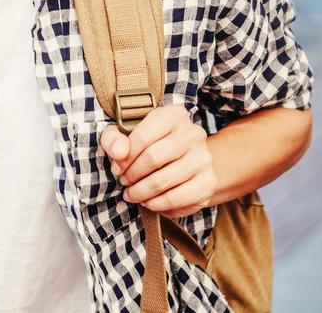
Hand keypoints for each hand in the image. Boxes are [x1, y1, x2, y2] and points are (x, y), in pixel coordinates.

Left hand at [99, 106, 216, 218]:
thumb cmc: (152, 145)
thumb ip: (114, 139)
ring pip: (163, 181)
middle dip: (132, 175)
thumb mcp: (128, 134)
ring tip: (132, 194)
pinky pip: (176, 199)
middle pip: (153, 158)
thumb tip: (118, 152)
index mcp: (174, 115)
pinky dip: (156, 204)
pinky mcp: (207, 182)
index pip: (143, 135)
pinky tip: (148, 202)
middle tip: (124, 182)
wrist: (189, 160)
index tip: (117, 167)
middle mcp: (193, 134)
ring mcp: (203, 158)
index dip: (124, 156)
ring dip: (141, 192)